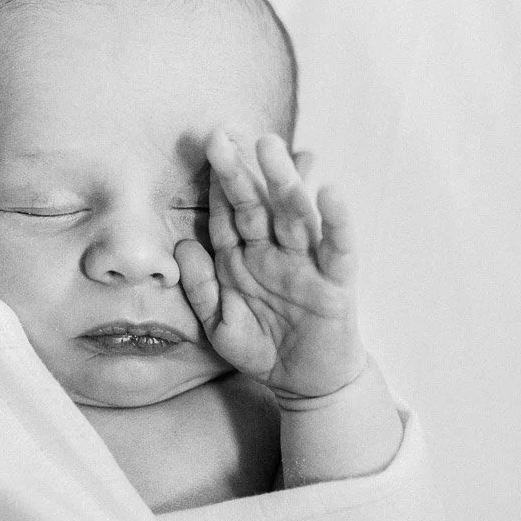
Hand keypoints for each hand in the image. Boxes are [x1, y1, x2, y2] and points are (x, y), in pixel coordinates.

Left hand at [175, 130, 362, 400]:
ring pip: (293, 215)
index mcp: (241, 258)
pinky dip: (336, 221)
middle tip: (222, 136)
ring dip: (283, 181)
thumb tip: (184, 244)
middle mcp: (272, 252)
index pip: (226, 215)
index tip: (202, 149)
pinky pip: (337, 247)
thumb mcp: (219, 324)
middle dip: (239, 172)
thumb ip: (201, 287)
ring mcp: (304, 263)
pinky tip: (330, 192)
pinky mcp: (335, 282)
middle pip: (255, 205)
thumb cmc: (261, 348)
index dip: (214, 186)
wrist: (304, 384)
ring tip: (270, 148)